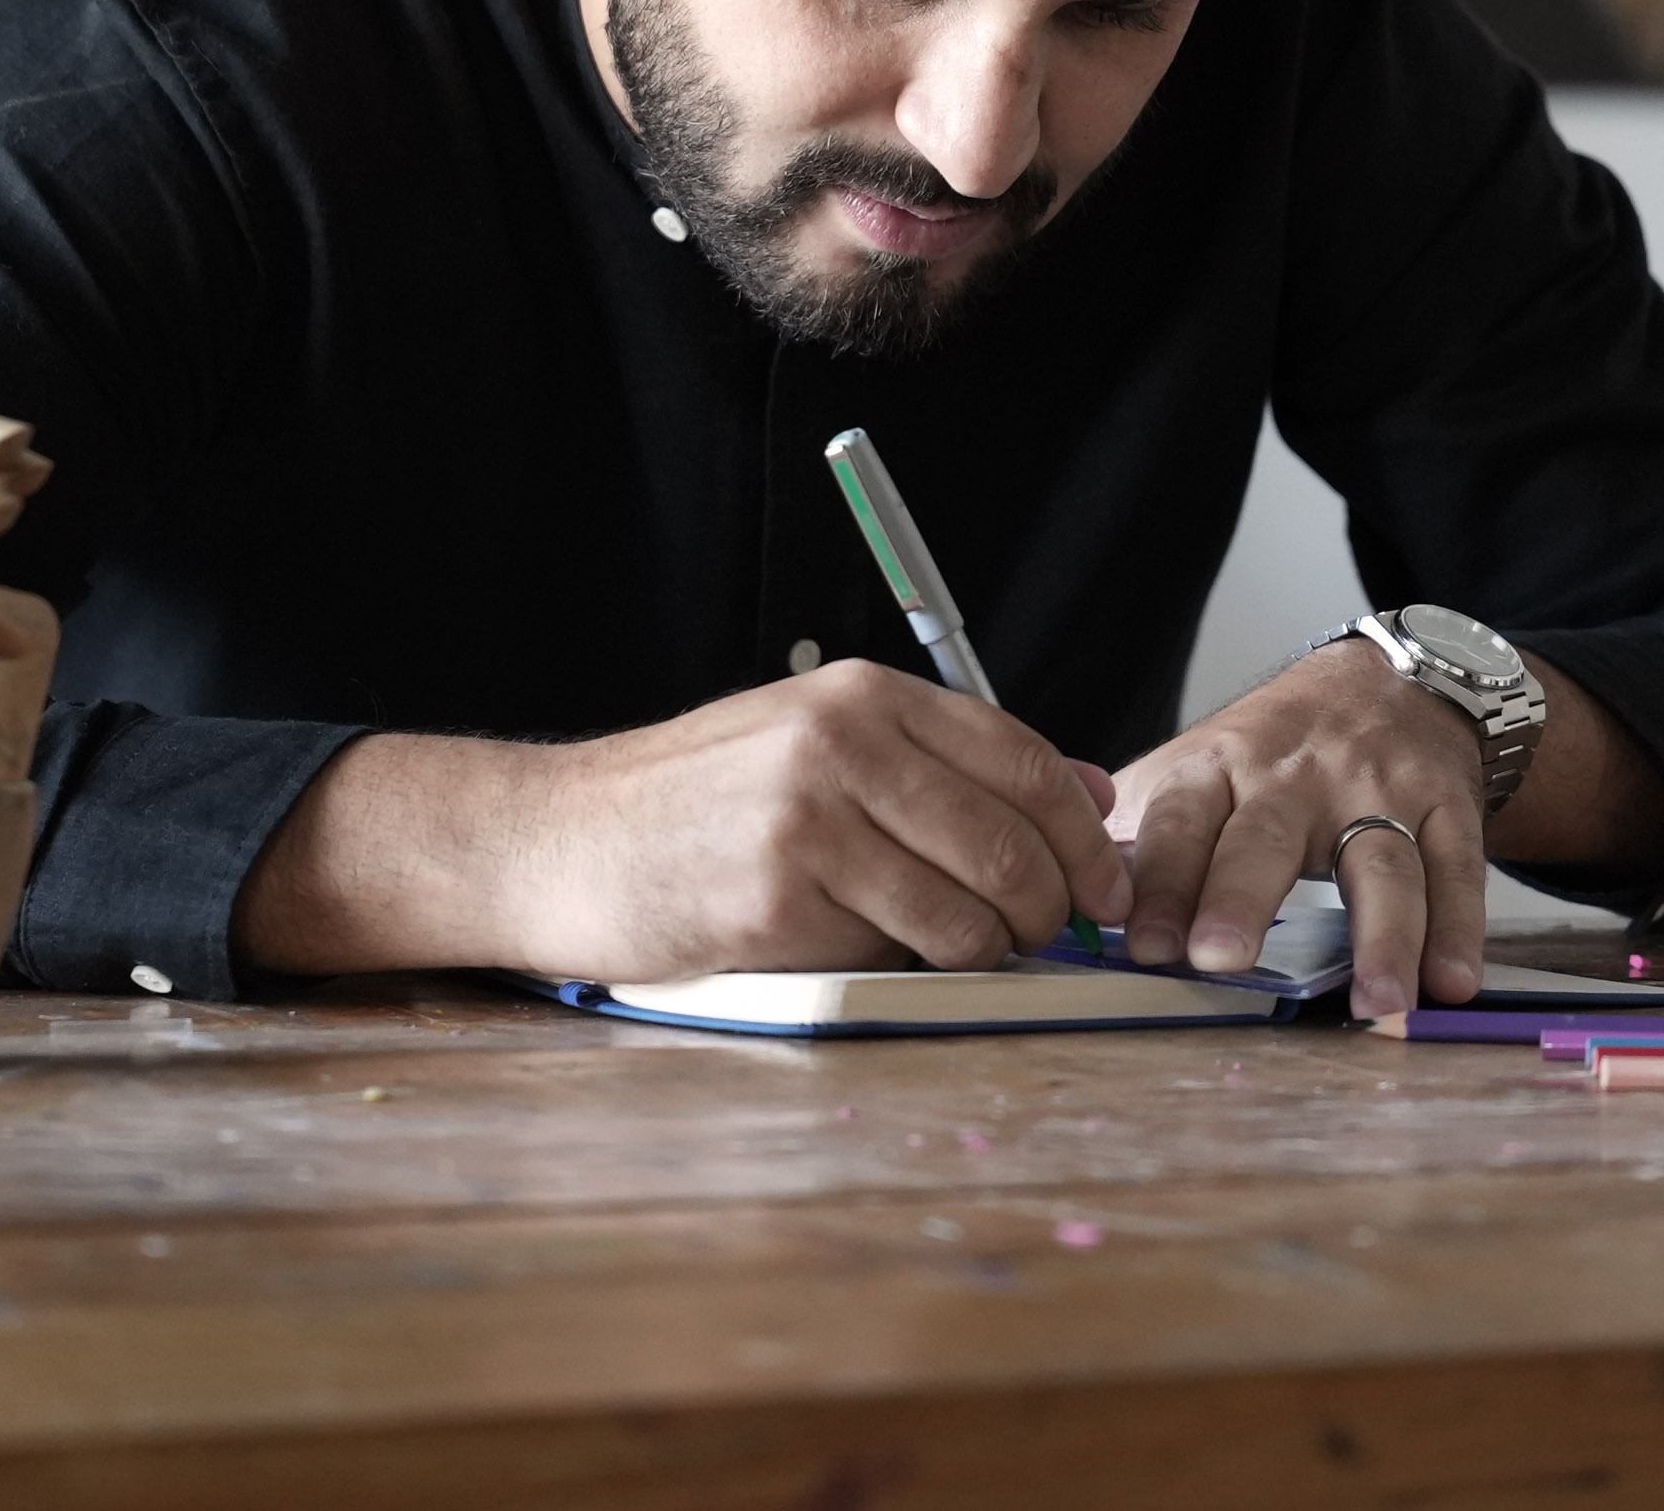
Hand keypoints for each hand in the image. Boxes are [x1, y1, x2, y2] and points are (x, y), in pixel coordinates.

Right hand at [237, 662, 1132, 982]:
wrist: (556, 841)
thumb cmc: (693, 802)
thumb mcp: (816, 744)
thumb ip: (944, 764)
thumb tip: (1089, 794)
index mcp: (863, 696)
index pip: (1023, 759)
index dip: (1083, 835)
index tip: (1107, 885)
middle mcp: (843, 743)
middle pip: (1011, 842)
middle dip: (1049, 907)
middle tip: (1044, 939)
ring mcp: (809, 821)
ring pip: (968, 911)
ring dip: (984, 949)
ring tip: (957, 952)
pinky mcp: (777, 900)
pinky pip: (893, 952)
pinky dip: (905, 968)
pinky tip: (870, 952)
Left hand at [1107, 640, 1486, 1022]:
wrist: (1383, 680)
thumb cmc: (1271, 753)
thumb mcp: (1194, 771)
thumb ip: (1136, 837)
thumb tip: (1057, 906)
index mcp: (1217, 767)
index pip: (1179, 821)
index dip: (1158, 882)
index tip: (1142, 945)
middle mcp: (1295, 775)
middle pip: (1265, 837)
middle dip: (1240, 897)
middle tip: (1219, 959)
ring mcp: (1377, 789)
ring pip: (1378, 861)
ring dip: (1380, 935)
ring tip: (1372, 1001)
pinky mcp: (1444, 805)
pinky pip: (1456, 868)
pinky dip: (1459, 928)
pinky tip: (1452, 980)